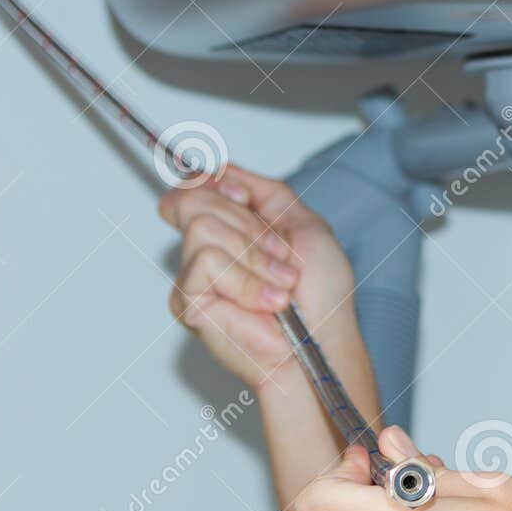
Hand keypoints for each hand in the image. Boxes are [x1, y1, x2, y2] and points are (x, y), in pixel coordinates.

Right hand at [158, 165, 357, 390]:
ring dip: (254, 256)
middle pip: (195, 199)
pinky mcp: (188, 302)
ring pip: (202, 228)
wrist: (322, 340)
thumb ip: (264, 191)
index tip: (242, 197)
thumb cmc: (323, 296)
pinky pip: (206, 263)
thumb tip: (224, 170)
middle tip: (280, 259)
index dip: (214, 183)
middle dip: (250, 227)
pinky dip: (247, 282)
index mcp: (235, 229)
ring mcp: (197, 276)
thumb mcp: (306, 224)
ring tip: (278, 286)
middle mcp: (211, 250)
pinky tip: (266, 304)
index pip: (193, 186)